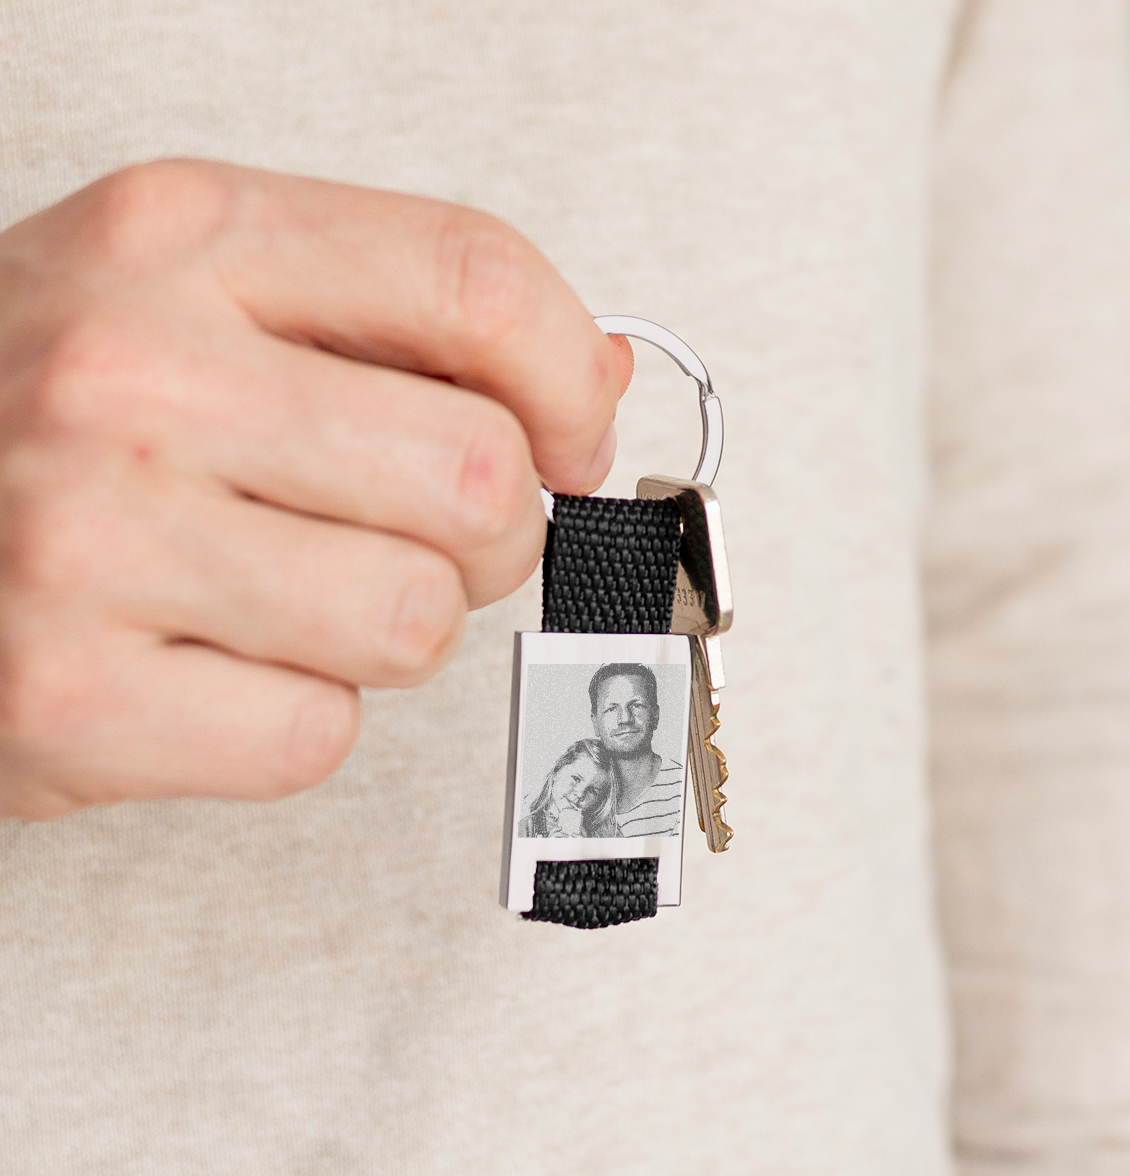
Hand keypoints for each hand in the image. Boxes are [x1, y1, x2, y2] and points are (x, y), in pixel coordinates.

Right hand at [0, 161, 631, 816]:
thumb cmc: (47, 406)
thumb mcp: (203, 298)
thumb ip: (402, 323)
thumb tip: (594, 379)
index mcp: (187, 238)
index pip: (474, 279)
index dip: (568, 381)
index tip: (571, 437)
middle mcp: (132, 377)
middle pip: (477, 476)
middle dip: (486, 532)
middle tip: (416, 531)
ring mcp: (88, 538)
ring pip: (415, 620)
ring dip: (388, 629)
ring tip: (292, 597)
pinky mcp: (68, 694)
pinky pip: (317, 734)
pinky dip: (296, 716)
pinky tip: (216, 664)